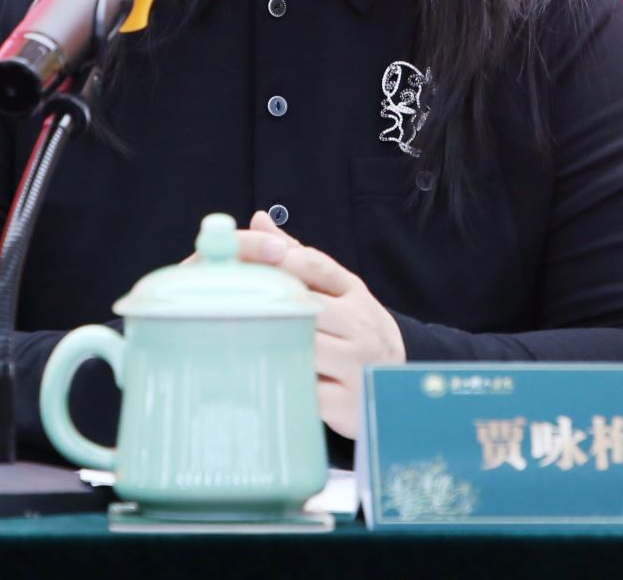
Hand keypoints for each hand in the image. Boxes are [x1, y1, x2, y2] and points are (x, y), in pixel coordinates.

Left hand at [234, 209, 405, 439]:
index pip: (317, 266)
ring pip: (304, 347)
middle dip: (268, 307)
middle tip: (225, 307)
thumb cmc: (354, 332)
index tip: (244, 260)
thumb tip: (258, 220)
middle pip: (306, 306)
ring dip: (272, 345)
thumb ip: (299, 258)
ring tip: (237, 341)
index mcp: (355, 293)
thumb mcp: (338, 292)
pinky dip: (284, 382)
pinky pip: (308, 389)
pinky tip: (261, 377)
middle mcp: (361, 325)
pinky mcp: (347, 402)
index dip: (279, 261)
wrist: (397, 384)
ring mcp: (357, 364)